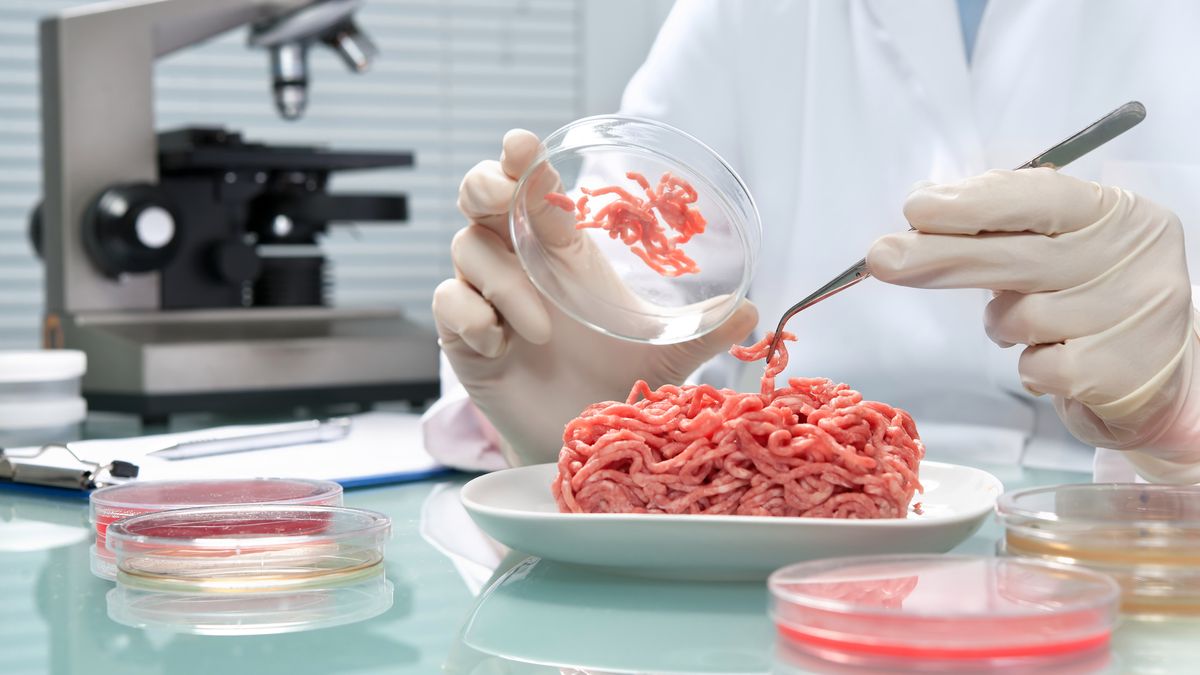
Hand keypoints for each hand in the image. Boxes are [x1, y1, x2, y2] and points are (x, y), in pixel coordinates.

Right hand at [433, 129, 756, 464]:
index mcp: (561, 251)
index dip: (520, 158)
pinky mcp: (461, 338)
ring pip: (465, 251)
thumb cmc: (611, 381)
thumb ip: (702, 332)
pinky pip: (449, 306)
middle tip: (505, 203)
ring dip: (501, 283)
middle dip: (485, 189)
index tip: (524, 146)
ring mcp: (485, 298)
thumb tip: (754, 312)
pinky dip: (471, 319)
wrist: (577, 437)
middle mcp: (518, 264)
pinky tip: (499, 346)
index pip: (530, 186)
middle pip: (477, 198)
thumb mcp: (663, 353)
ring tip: (539, 329)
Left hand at [867, 168, 1198, 471]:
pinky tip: (1057, 358)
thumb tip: (925, 207)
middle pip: (1016, 255)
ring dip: (1003, 324)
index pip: (1041, 198)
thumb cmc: (1091, 299)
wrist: (1159, 378)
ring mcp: (1133, 317)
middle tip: (882, 258)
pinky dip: (1031, 366)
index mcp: (1119, 213)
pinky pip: (1035, 367)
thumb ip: (1005, 224)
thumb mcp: (1063, 246)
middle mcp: (1133, 258)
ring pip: (1018, 317)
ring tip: (1031, 325)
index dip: (974, 203)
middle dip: (940, 257)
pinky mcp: (1120, 373)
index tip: (916, 207)